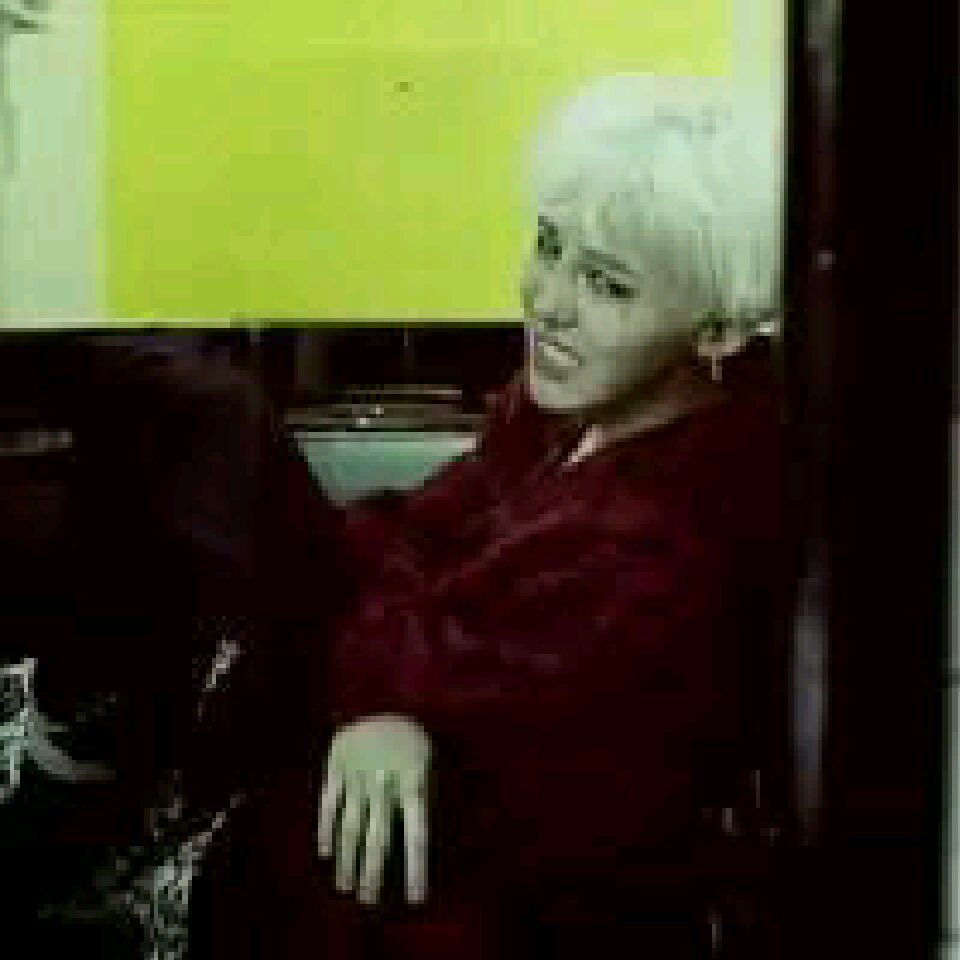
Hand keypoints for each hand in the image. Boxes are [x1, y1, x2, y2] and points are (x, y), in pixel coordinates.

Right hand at [317, 715, 429, 905]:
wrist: (385, 693)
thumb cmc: (414, 737)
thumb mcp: (433, 761)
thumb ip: (430, 797)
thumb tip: (438, 837)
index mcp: (415, 780)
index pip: (416, 833)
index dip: (416, 867)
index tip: (416, 898)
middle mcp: (385, 781)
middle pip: (377, 837)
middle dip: (372, 872)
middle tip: (368, 901)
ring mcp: (359, 772)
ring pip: (351, 824)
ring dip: (347, 859)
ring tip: (346, 886)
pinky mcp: (337, 763)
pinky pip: (330, 801)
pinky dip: (326, 828)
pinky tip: (326, 853)